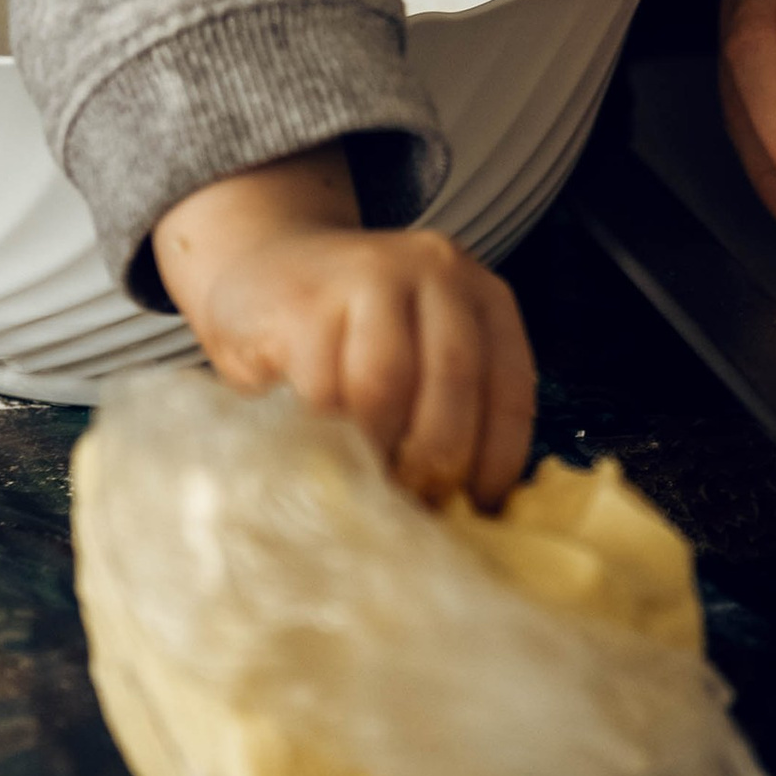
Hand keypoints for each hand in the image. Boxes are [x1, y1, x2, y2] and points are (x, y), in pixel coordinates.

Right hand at [151, 145, 535, 507]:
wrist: (264, 267)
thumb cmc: (352, 332)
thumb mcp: (418, 349)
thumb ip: (448, 403)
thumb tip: (470, 508)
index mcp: (483, 294)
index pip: (510, 389)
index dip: (497, 460)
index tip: (478, 509)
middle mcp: (437, 272)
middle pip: (453, 382)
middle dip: (435, 458)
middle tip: (411, 499)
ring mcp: (371, 277)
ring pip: (386, 385)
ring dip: (376, 448)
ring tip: (365, 475)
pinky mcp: (306, 303)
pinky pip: (322, 389)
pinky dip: (323, 431)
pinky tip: (317, 440)